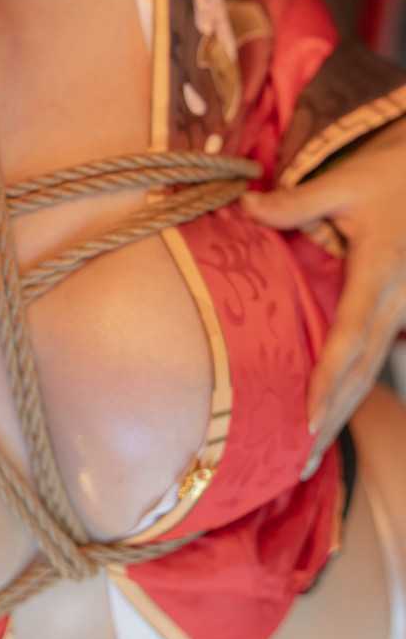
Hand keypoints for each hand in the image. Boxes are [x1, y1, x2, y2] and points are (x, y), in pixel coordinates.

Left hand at [242, 116, 405, 476]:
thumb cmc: (392, 177)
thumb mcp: (347, 182)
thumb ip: (299, 202)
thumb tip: (248, 208)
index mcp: (380, 273)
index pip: (351, 336)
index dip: (330, 378)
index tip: (310, 415)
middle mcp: (396, 302)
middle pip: (363, 370)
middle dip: (334, 417)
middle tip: (300, 461)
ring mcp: (405, 311)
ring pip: (373, 370)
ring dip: (344, 412)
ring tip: (309, 455)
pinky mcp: (402, 312)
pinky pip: (377, 356)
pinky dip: (354, 388)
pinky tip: (330, 414)